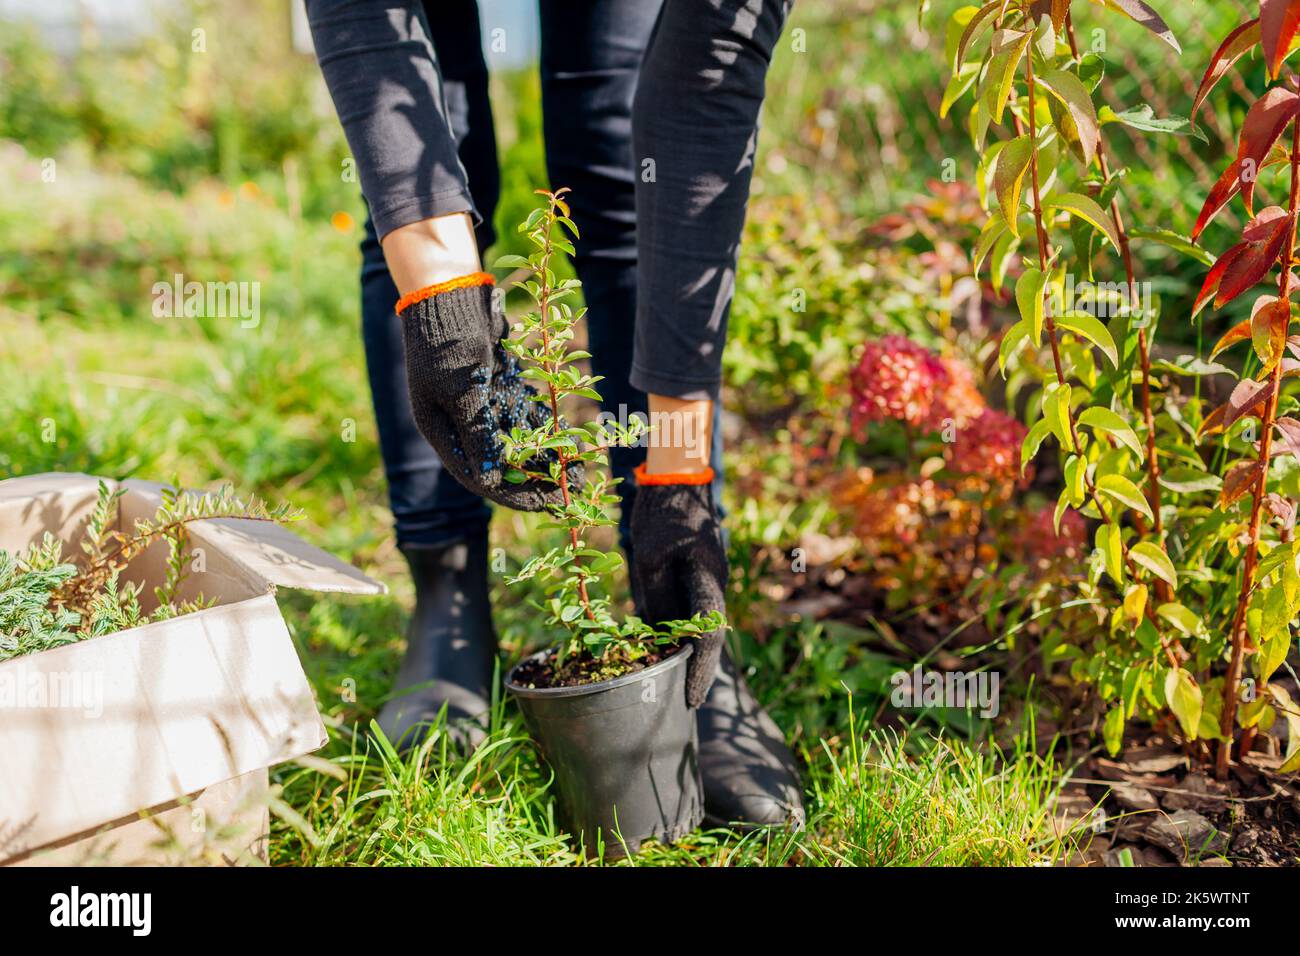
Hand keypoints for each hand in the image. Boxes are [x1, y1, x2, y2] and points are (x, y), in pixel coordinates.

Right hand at [398, 275, 580, 510]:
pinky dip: (544, 429)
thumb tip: (492, 479)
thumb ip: (478, 434)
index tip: (547, 505)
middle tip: (572, 494)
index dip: (514, 494)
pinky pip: (522, 417)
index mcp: (440, 430)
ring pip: (516, 443)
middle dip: (537, 480)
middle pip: (501, 464)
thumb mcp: (463, 390)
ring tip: (579, 473)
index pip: (480, 477)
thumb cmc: (451, 341)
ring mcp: (477, 405)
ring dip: (546, 458)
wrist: (450, 291)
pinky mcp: (495, 387)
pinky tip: (569, 443)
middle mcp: (458, 423)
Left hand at [628, 466, 726, 706]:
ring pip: (695, 624)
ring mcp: (708, 580)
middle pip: (705, 636)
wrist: (679, 478)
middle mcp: (714, 585)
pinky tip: (655, 641)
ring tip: (658, 675)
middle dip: (692, 668)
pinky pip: (687, 608)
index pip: (709, 639)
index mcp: (709, 582)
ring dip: (680, 649)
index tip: (691, 701)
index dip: (700, 672)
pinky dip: (674, 628)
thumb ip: (656, 597)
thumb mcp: (649, 557)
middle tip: (676, 698)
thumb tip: (657, 634)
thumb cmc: (663, 514)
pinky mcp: (697, 574)